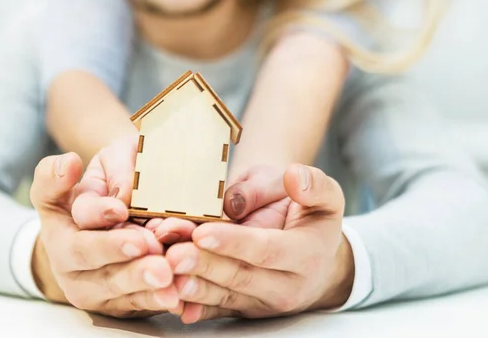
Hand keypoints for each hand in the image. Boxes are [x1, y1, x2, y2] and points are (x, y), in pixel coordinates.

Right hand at [29, 152, 179, 317]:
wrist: (123, 220)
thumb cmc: (119, 182)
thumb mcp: (114, 160)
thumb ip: (114, 165)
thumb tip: (110, 184)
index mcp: (62, 212)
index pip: (72, 210)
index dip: (96, 211)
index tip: (120, 209)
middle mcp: (65, 251)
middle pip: (85, 253)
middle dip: (115, 249)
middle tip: (145, 244)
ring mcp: (86, 281)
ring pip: (109, 284)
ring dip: (137, 280)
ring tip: (163, 274)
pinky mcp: (111, 302)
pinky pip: (131, 303)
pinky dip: (152, 299)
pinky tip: (171, 294)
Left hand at [165, 164, 354, 322]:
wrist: (315, 252)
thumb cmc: (309, 215)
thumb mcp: (321, 194)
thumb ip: (311, 185)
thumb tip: (293, 177)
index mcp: (307, 254)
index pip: (267, 249)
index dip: (234, 242)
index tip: (203, 232)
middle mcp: (287, 285)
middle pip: (239, 276)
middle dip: (203, 265)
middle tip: (172, 254)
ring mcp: (264, 301)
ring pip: (223, 295)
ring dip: (191, 286)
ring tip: (165, 272)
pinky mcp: (245, 309)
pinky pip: (216, 310)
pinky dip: (193, 306)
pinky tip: (171, 298)